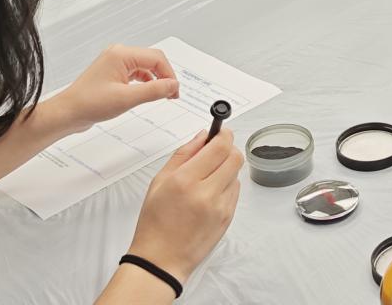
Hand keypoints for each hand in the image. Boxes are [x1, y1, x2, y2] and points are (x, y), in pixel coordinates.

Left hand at [53, 45, 179, 135]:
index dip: (169, 75)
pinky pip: (136, 73)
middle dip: (164, 76)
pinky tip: (147, 94)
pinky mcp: (113, 73)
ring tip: (162, 95)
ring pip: (145, 67)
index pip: (156, 58)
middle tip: (171, 94)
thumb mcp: (126, 99)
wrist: (67, 114)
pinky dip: (145, 83)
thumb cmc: (88, 104)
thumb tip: (173, 85)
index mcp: (121, 54)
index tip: (174, 91)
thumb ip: (154, 91)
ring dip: (156, 80)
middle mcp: (118, 54)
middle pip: (152, 60)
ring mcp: (115, 63)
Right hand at [127, 129, 243, 283]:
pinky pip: (235, 191)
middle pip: (235, 157)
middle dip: (228, 149)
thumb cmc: (155, 222)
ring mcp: (220, 207)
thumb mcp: (159, 182)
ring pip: (236, 174)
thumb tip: (203, 135)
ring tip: (207, 179)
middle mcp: (206, 193)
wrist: (161, 259)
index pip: (219, 147)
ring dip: (226, 169)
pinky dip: (226, 186)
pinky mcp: (228, 218)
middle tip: (216, 152)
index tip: (221, 132)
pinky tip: (209, 195)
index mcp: (185, 180)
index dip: (223, 135)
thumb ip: (183, 154)